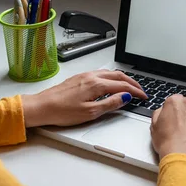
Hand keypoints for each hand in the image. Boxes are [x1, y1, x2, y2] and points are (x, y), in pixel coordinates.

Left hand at [21, 70, 147, 127]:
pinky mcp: (79, 78)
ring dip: (122, 79)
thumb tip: (125, 98)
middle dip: (132, 82)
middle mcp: (92, 76)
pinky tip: (110, 84)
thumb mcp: (90, 113)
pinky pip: (101, 73)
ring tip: (129, 86)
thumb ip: (110, 104)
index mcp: (97, 84)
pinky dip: (112, 78)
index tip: (143, 96)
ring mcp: (84, 76)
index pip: (123, 86)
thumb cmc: (62, 111)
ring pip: (110, 73)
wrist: (41, 107)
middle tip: (140, 90)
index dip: (136, 91)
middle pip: (118, 76)